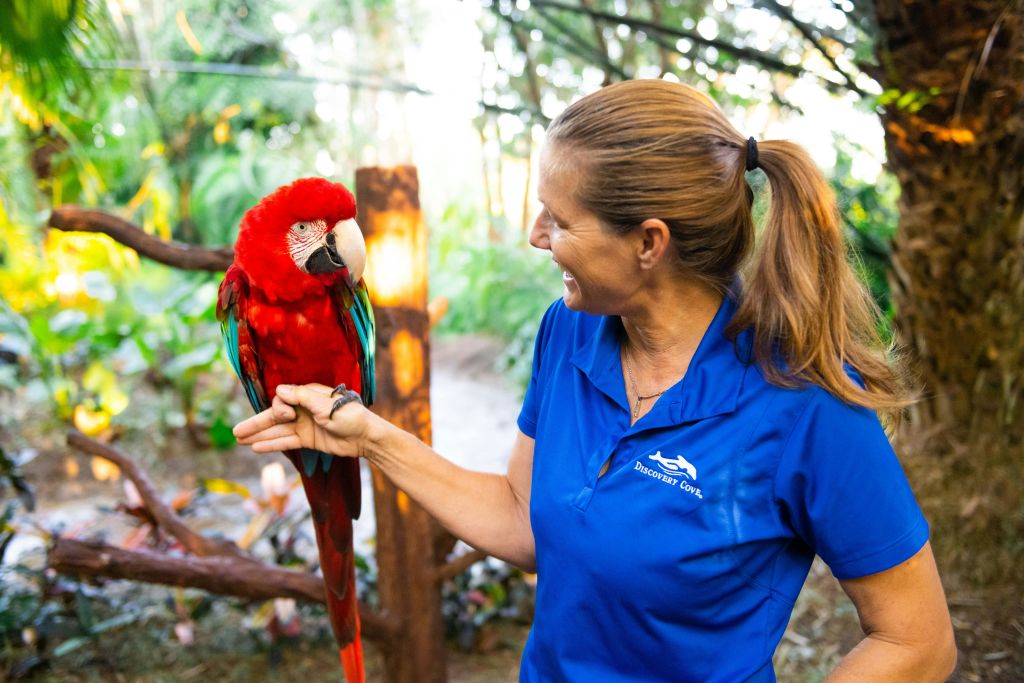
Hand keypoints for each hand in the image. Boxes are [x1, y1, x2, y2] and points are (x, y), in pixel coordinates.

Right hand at [232, 383, 375, 458]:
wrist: (365, 436)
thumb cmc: (349, 415)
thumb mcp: (325, 404)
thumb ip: (301, 397)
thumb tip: (279, 389)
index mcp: (307, 395)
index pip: (283, 399)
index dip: (280, 407)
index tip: (289, 414)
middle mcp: (303, 409)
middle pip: (274, 416)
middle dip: (256, 423)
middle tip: (235, 432)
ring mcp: (304, 425)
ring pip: (277, 430)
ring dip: (259, 435)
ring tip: (239, 440)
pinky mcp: (308, 440)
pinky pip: (286, 442)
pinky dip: (272, 444)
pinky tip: (256, 447)